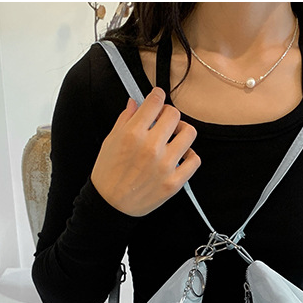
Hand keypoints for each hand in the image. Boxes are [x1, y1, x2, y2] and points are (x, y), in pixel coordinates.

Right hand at [90, 88, 200, 216]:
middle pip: (174, 115)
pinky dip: (189, 156)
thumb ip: (125, 119)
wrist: (110, 206)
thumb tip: (134, 103)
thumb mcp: (110, 142)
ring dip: (182, 132)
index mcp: (133, 134)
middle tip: (163, 121)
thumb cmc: (108, 175)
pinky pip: (194, 160)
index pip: (155, 102)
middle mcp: (151, 148)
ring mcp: (165, 166)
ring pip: (188, 133)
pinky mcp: (174, 182)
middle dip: (168, 114)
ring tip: (174, 137)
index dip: (157, 96)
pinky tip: (180, 157)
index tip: (157, 98)